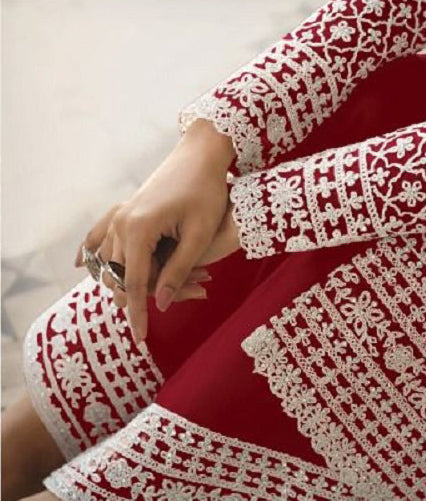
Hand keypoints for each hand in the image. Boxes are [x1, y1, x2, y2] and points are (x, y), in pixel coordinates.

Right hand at [77, 119, 235, 342]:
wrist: (202, 154)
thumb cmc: (207, 192)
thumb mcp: (199, 235)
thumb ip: (179, 270)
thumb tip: (161, 303)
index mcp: (139, 229)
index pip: (136, 283)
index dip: (139, 313)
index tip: (141, 339)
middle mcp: (122, 222)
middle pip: (120, 275)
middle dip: (139, 298)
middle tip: (168, 311)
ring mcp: (120, 214)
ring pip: (112, 260)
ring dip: (128, 280)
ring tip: (142, 301)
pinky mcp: (125, 208)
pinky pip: (102, 234)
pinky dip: (93, 251)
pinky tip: (82, 264)